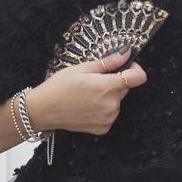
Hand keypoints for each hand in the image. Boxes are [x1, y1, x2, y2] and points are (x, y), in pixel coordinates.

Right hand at [27, 52, 145, 138]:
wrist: (43, 110)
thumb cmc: (59, 87)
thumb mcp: (82, 69)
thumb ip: (108, 62)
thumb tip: (126, 53)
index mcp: (107, 88)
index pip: (138, 78)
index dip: (135, 69)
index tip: (126, 66)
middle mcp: (111, 105)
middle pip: (125, 88)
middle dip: (115, 81)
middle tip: (95, 80)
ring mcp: (108, 119)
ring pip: (118, 101)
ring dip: (109, 96)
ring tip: (88, 94)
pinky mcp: (103, 128)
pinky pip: (111, 114)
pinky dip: (103, 108)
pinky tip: (87, 106)